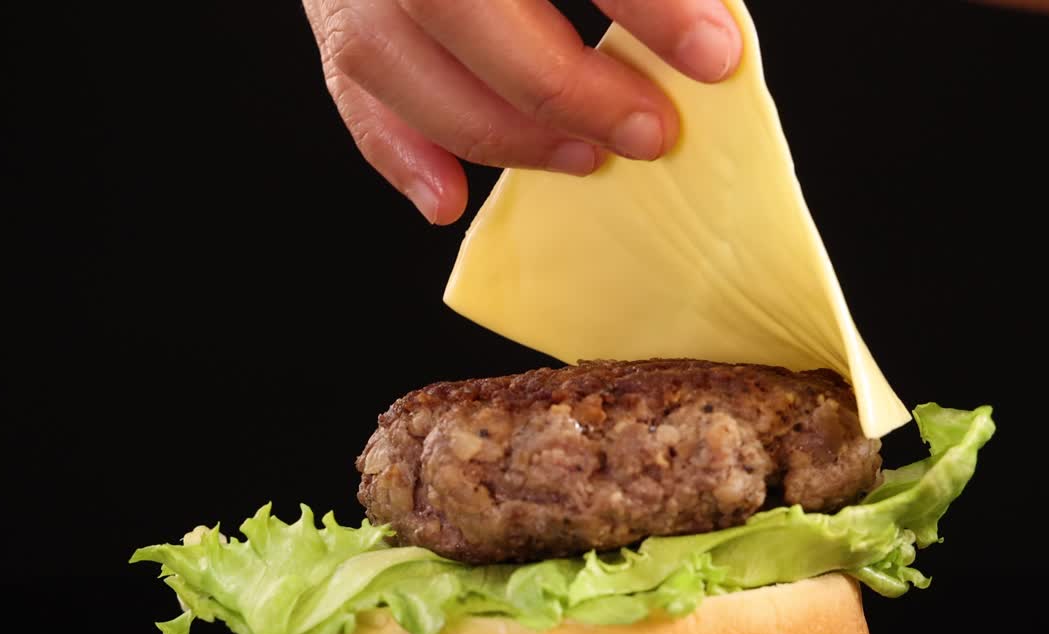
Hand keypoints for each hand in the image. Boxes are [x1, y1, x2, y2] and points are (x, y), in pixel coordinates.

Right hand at [302, 1, 743, 224]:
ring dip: (498, 133)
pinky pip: (351, 89)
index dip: (646, 4)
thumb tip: (700, 27)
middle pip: (457, 8)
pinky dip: (402, 154)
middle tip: (650, 132)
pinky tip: (450, 199)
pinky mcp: (334, 12)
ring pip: (392, 62)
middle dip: (565, 89)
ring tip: (584, 159)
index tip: (714, 54)